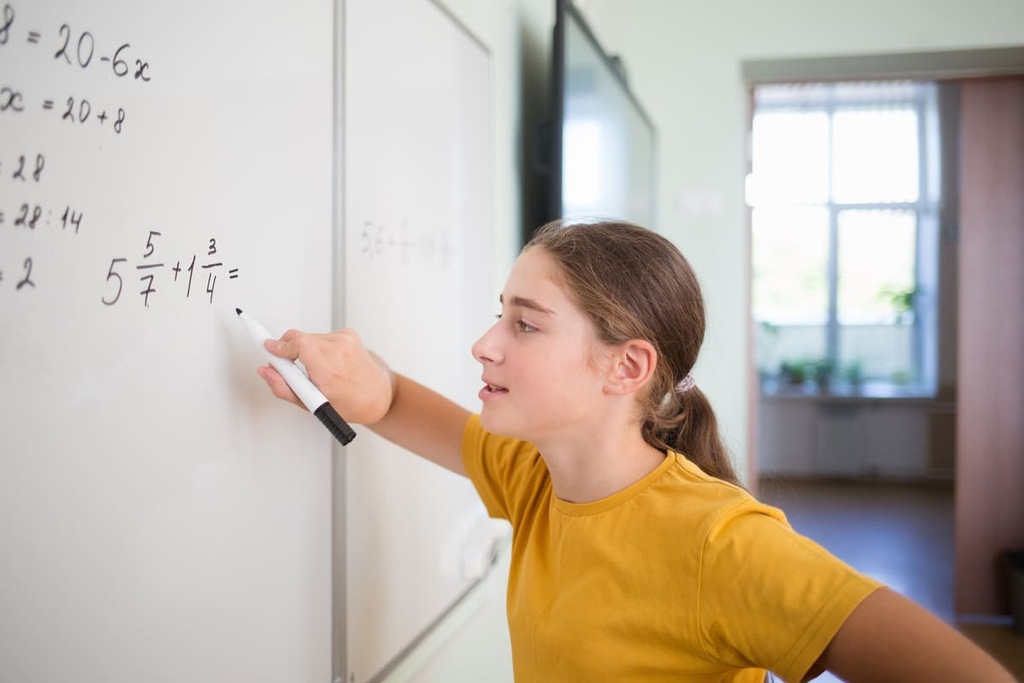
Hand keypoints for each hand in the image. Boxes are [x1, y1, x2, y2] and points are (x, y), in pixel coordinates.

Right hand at [257, 328, 394, 424]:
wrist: (380, 395)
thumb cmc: (352, 404)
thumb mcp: (314, 405)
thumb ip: (284, 388)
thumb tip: (266, 372)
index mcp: (330, 372)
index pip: (299, 345)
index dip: (279, 345)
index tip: (267, 347)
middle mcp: (340, 352)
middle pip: (299, 338)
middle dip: (288, 349)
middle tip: (287, 365)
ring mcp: (346, 340)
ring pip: (309, 337)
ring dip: (304, 350)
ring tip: (315, 369)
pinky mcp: (349, 334)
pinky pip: (322, 336)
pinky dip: (318, 347)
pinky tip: (327, 362)